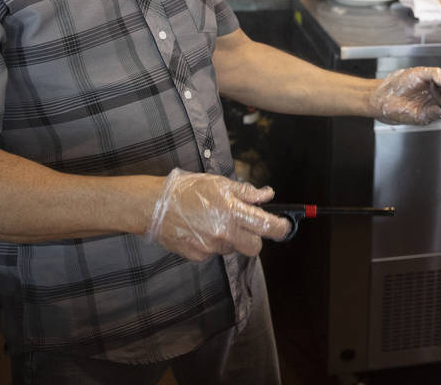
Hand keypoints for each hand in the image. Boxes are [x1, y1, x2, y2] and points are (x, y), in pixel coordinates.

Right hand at [145, 169, 291, 260]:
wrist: (155, 206)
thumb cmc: (188, 190)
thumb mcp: (220, 183)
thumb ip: (246, 192)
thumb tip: (267, 195)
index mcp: (233, 212)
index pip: (268, 227)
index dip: (281, 228)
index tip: (284, 225)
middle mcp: (224, 234)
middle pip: (255, 247)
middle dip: (255, 237)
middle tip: (246, 224)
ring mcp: (211, 247)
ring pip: (233, 248)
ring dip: (231, 238)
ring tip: (213, 220)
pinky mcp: (199, 256)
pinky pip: (215, 252)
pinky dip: (213, 242)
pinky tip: (201, 229)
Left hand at [369, 67, 440, 125]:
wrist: (382, 95)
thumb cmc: (398, 83)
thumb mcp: (419, 72)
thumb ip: (435, 73)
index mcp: (434, 86)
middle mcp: (433, 98)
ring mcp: (428, 108)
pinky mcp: (423, 117)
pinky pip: (434, 115)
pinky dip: (438, 111)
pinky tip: (438, 105)